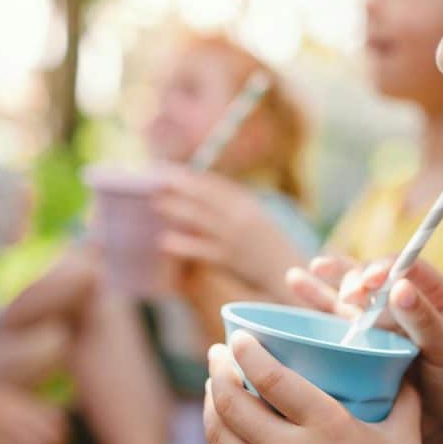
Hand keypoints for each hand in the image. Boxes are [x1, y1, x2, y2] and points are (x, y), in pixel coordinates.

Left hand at [154, 166, 305, 299]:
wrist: (287, 272)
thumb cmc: (268, 245)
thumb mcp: (256, 218)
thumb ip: (231, 206)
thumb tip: (201, 194)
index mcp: (248, 203)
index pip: (214, 184)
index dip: (190, 176)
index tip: (169, 170)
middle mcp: (241, 216)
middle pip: (204, 196)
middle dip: (179, 187)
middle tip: (155, 181)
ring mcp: (235, 238)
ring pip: (200, 218)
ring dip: (177, 209)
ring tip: (157, 204)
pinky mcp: (230, 260)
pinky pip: (201, 249)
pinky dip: (183, 245)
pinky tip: (165, 242)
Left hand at [202, 333, 425, 443]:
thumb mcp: (404, 440)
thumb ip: (403, 397)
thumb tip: (402, 360)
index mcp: (327, 427)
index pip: (271, 376)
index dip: (246, 350)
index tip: (238, 336)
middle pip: (232, 401)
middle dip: (217, 370)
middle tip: (217, 354)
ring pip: (219, 435)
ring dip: (209, 405)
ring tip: (213, 388)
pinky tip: (218, 443)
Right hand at [287, 256, 442, 443]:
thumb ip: (424, 319)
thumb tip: (399, 287)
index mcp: (435, 296)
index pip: (408, 269)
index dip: (387, 268)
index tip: (372, 280)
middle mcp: (404, 301)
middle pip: (374, 277)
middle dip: (356, 279)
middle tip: (349, 294)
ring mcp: (380, 320)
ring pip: (352, 291)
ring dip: (330, 278)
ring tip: (306, 271)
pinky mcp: (360, 339)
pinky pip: (336, 314)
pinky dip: (316, 296)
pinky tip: (295, 280)